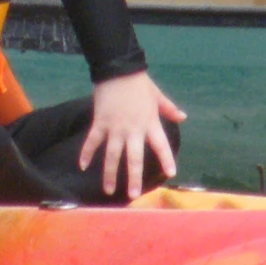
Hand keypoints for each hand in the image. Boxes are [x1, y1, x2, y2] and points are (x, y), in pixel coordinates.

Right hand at [78, 71, 183, 201]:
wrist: (118, 69)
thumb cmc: (139, 84)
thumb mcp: (157, 96)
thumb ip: (169, 109)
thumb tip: (183, 117)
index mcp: (149, 123)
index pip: (160, 144)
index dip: (166, 159)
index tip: (171, 173)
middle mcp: (133, 129)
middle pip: (134, 157)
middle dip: (134, 177)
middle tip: (133, 194)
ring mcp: (115, 128)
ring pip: (112, 155)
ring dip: (110, 174)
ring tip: (109, 191)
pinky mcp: (100, 123)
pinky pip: (92, 141)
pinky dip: (86, 153)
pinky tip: (82, 167)